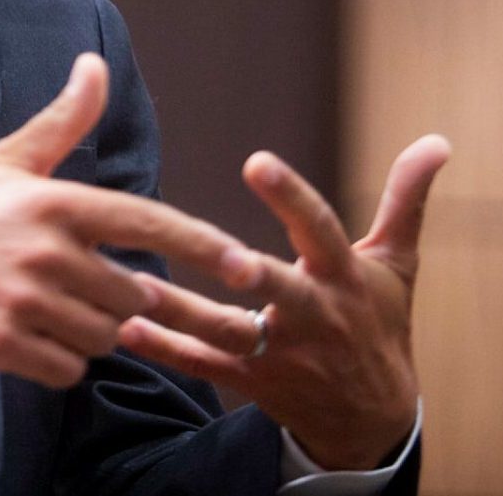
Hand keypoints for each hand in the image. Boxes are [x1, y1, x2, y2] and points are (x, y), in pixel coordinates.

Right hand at [0, 53, 252, 388]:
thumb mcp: (6, 160)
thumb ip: (62, 120)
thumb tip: (94, 64)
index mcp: (53, 201)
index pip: (146, 222)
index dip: (202, 244)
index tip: (245, 266)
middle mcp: (46, 250)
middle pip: (130, 296)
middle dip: (114, 298)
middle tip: (71, 283)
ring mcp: (25, 299)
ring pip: (103, 337)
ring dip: (85, 330)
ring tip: (40, 302)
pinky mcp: (4, 343)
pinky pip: (68, 369)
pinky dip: (57, 360)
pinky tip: (24, 331)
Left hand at [118, 135, 450, 470]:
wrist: (374, 420)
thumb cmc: (378, 323)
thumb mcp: (396, 264)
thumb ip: (405, 200)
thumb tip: (435, 142)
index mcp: (343, 279)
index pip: (320, 230)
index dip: (291, 197)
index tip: (256, 162)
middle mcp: (313, 317)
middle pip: (280, 293)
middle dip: (254, 275)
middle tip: (220, 254)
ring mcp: (282, 355)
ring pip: (230, 332)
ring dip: (182, 311)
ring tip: (135, 285)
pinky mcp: (254, 384)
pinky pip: (205, 366)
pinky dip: (167, 348)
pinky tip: (127, 327)